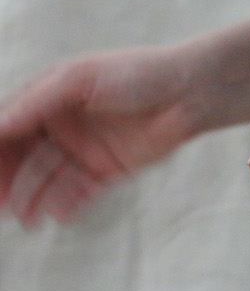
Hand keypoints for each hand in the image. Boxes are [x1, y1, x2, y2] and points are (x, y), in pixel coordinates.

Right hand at [0, 0, 249, 227]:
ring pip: (49, 177)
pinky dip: (66, 201)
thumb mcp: (79, 79)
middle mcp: (64, 124)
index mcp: (51, 97)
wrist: (190, 93)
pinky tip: (57, 214)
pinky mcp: (109, 168)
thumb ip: (37, 103)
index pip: (11, 125)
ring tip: (26, 217)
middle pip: (24, 155)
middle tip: (0, 201)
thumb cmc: (137, 73)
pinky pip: (80, 189)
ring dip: (34, 196)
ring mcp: (86, 147)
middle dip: (8, 178)